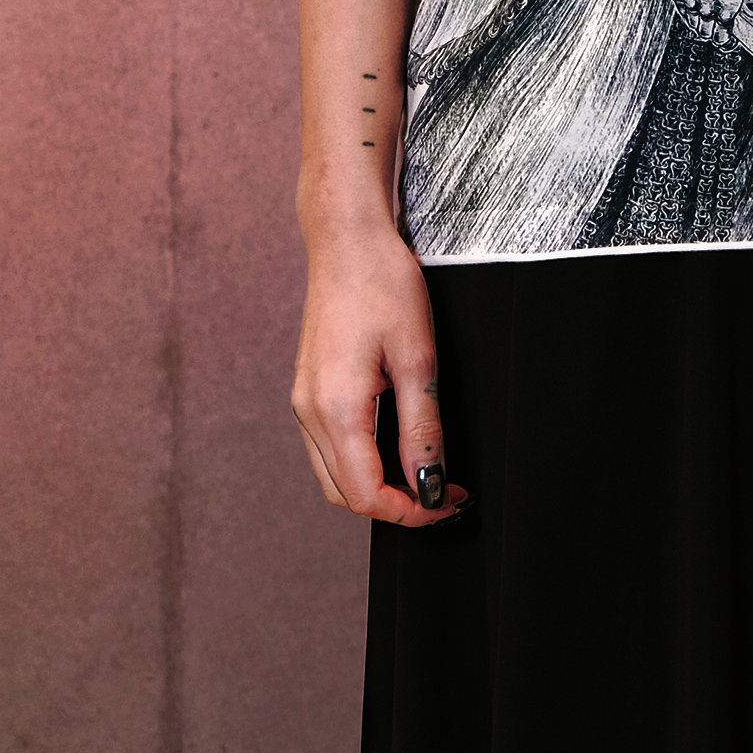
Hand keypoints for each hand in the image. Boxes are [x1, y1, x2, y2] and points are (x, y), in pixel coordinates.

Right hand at [290, 214, 468, 528]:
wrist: (346, 240)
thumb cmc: (384, 285)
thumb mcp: (419, 358)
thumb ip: (422, 429)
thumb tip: (431, 485)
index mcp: (336, 409)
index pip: (366, 495)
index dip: (410, 512)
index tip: (450, 503)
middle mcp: (309, 413)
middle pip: (345, 494)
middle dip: (394, 506)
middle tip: (444, 494)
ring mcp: (302, 402)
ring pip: (333, 476)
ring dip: (375, 487)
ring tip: (424, 473)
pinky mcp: (307, 390)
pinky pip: (328, 448)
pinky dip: (359, 463)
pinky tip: (393, 447)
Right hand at [668, 0, 747, 47]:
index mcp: (729, 5)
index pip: (723, 38)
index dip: (725, 41)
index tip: (727, 37)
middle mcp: (709, 6)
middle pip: (706, 34)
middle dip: (712, 31)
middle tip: (716, 25)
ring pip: (693, 25)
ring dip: (700, 23)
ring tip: (706, 14)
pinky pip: (682, 11)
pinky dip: (688, 11)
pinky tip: (696, 5)